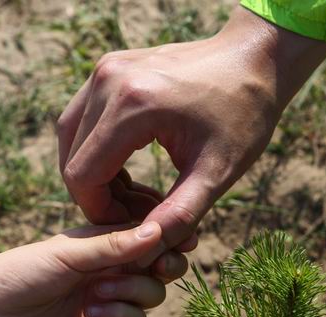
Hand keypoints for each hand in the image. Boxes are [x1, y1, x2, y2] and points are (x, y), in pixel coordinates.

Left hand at [0, 222, 183, 316]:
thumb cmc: (20, 273)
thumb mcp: (68, 252)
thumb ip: (114, 245)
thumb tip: (159, 229)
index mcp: (103, 242)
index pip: (149, 235)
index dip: (169, 236)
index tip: (186, 236)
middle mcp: (112, 269)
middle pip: (161, 264)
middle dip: (166, 263)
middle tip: (159, 264)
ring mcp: (110, 299)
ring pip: (153, 293)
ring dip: (134, 290)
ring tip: (97, 290)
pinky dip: (121, 314)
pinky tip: (91, 311)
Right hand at [58, 6, 325, 250]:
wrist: (254, 58)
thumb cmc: (243, 113)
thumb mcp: (216, 172)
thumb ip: (179, 214)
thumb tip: (146, 249)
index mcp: (133, 106)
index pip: (82, 176)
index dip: (99, 212)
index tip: (131, 226)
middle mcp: (109, 81)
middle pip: (72, 159)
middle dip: (97, 196)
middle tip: (136, 211)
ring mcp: (105, 69)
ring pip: (71, 138)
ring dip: (91, 172)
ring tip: (129, 191)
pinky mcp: (109, 67)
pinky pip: (82, 116)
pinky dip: (93, 147)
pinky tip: (122, 164)